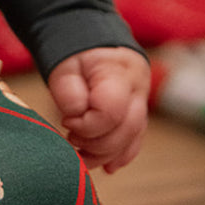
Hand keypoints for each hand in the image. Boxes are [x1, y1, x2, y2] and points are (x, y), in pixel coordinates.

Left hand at [47, 45, 149, 172]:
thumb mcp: (63, 65)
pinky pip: (134, 141)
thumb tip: (76, 118)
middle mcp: (138, 88)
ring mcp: (141, 102)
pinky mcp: (137, 113)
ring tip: (80, 155)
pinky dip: (119, 155)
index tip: (66, 121)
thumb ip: (68, 92)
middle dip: (95, 144)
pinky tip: (106, 166)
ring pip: (132, 140)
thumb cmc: (74, 53)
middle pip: (125, 131)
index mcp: (119, 71)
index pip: (111, 112)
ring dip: (105, 155)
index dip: (86, 125)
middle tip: (70, 138)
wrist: (89, 38)